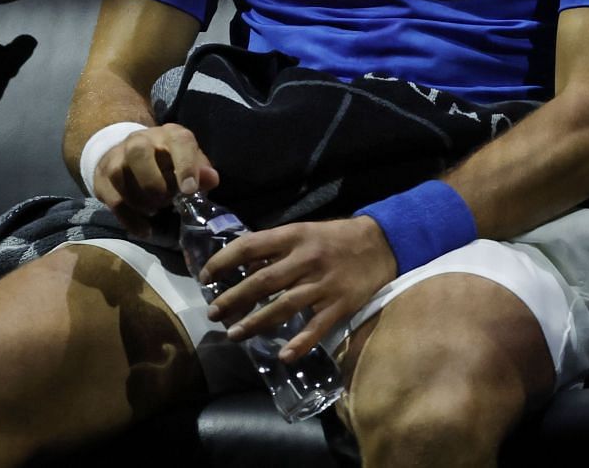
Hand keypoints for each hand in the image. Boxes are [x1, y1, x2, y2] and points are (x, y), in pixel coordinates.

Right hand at [92, 123, 219, 237]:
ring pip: (120, 174)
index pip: (178, 141)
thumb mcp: (189, 163)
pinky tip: (145, 229)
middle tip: (165, 201)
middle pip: (138, 152)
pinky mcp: (103, 176)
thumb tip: (211, 179)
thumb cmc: (169, 162)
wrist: (130, 155)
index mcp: (169, 135)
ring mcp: (117, 156)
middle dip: (154, 183)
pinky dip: (130, 219)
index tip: (189, 190)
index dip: (185, 165)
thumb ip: (202, 171)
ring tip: (155, 210)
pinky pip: (112, 199)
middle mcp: (140, 140)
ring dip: (140, 201)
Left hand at [203, 216, 396, 360]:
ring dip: (256, 322)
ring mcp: (324, 284)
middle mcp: (307, 259)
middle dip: (234, 297)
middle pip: (264, 280)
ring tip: (234, 334)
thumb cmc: (335, 238)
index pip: (251, 245)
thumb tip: (243, 267)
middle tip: (213, 313)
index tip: (206, 276)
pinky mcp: (340, 304)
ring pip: (284, 306)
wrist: (383, 243)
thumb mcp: (304, 232)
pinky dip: (301, 343)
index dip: (225, 260)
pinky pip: (317, 327)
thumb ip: (275, 248)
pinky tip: (283, 356)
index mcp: (295, 236)